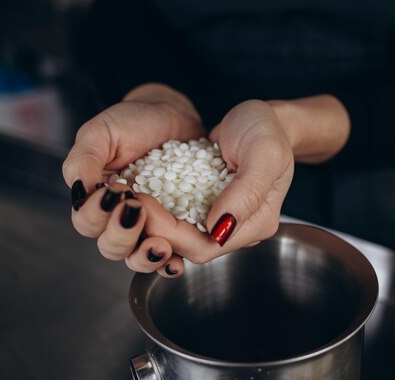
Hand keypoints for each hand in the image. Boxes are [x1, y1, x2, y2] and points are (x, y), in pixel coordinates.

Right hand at [62, 83, 204, 276]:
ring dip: (146, 257)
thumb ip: (83, 161)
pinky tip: (177, 260)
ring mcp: (149, 226)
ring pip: (138, 258)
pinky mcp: (177, 227)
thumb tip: (80, 193)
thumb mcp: (100, 133)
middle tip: (137, 209)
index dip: (96, 215)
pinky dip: (172, 262)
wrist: (171, 116)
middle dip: (122, 236)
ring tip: (159, 246)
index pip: (87, 222)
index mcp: (95, 199)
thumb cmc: (130, 123)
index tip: (115, 191)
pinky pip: (171, 254)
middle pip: (111, 247)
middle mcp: (119, 219)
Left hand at [138, 99, 294, 264]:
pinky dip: (158, 208)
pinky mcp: (207, 206)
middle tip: (127, 199)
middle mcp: (238, 228)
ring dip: (152, 222)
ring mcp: (222, 218)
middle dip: (155, 228)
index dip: (170, 233)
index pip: (206, 246)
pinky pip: (178, 217)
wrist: (264, 118)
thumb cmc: (267, 129)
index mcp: (257, 224)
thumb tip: (219, 228)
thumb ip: (247, 192)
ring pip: (180, 236)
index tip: (143, 204)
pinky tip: (139, 191)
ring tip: (129, 197)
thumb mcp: (264, 152)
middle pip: (189, 246)